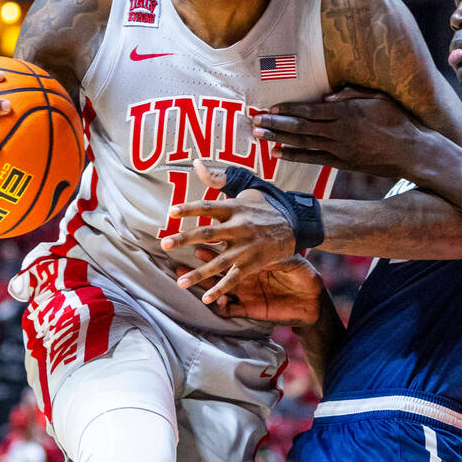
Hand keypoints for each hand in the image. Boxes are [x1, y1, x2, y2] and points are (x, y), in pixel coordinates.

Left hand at [162, 161, 297, 302]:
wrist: (296, 224)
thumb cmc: (265, 204)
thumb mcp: (245, 187)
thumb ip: (219, 178)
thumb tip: (196, 163)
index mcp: (235, 207)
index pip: (208, 206)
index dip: (190, 208)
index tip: (171, 211)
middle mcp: (239, 227)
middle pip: (208, 233)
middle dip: (185, 239)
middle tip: (165, 244)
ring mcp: (246, 248)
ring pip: (219, 262)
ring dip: (199, 273)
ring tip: (179, 283)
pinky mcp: (253, 263)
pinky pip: (234, 278)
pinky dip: (221, 289)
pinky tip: (206, 298)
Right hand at [179, 249, 324, 327]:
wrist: (313, 300)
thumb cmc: (300, 275)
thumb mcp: (286, 256)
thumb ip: (269, 246)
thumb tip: (252, 229)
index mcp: (250, 265)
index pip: (226, 256)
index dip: (209, 251)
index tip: (195, 244)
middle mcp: (243, 279)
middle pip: (215, 272)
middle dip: (197, 266)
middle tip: (181, 260)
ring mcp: (245, 295)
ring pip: (217, 290)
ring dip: (201, 285)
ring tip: (185, 280)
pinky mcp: (251, 310)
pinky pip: (231, 310)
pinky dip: (220, 306)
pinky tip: (209, 301)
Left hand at [252, 86, 426, 176]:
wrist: (413, 153)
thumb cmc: (398, 120)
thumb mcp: (378, 98)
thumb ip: (352, 95)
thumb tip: (327, 97)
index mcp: (347, 113)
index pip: (311, 110)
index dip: (289, 109)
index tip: (271, 107)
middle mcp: (340, 132)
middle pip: (301, 126)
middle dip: (276, 123)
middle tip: (254, 119)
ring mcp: (340, 149)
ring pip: (303, 142)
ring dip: (279, 138)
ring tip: (259, 134)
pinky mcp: (343, 163)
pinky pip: (313, 158)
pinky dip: (294, 155)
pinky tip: (277, 153)